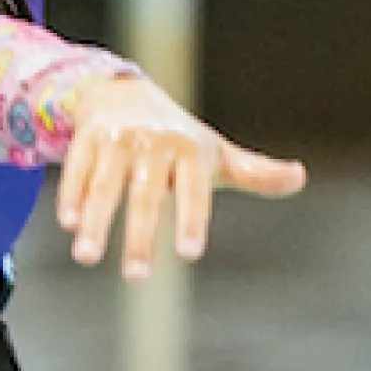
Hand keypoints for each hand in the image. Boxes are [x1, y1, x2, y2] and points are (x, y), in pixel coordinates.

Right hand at [54, 69, 305, 276]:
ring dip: (96, 221)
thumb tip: (300, 176)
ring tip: (86, 257)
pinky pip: (77, 170)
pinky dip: (72, 195)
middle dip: (139, 235)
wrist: (124, 93)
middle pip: (145, 194)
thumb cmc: (179, 139)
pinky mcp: (87, 139)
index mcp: (190, 150)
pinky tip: (69, 225)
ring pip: (106, 184)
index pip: (192, 189)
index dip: (191, 219)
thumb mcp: (216, 154)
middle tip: (136, 277)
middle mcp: (153, 143)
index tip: (189, 254)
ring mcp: (117, 140)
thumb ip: (254, 172)